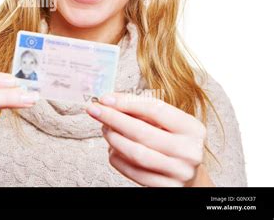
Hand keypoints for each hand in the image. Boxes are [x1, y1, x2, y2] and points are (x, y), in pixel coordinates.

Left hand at [86, 91, 207, 186]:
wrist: (189, 176)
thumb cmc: (173, 142)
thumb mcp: (167, 124)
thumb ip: (142, 112)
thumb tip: (109, 102)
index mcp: (192, 128)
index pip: (155, 109)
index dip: (127, 102)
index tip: (106, 98)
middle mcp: (189, 151)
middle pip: (142, 132)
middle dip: (113, 118)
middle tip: (95, 110)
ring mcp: (179, 172)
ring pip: (136, 153)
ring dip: (114, 138)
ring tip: (104, 129)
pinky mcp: (166, 188)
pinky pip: (133, 172)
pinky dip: (117, 158)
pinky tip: (112, 148)